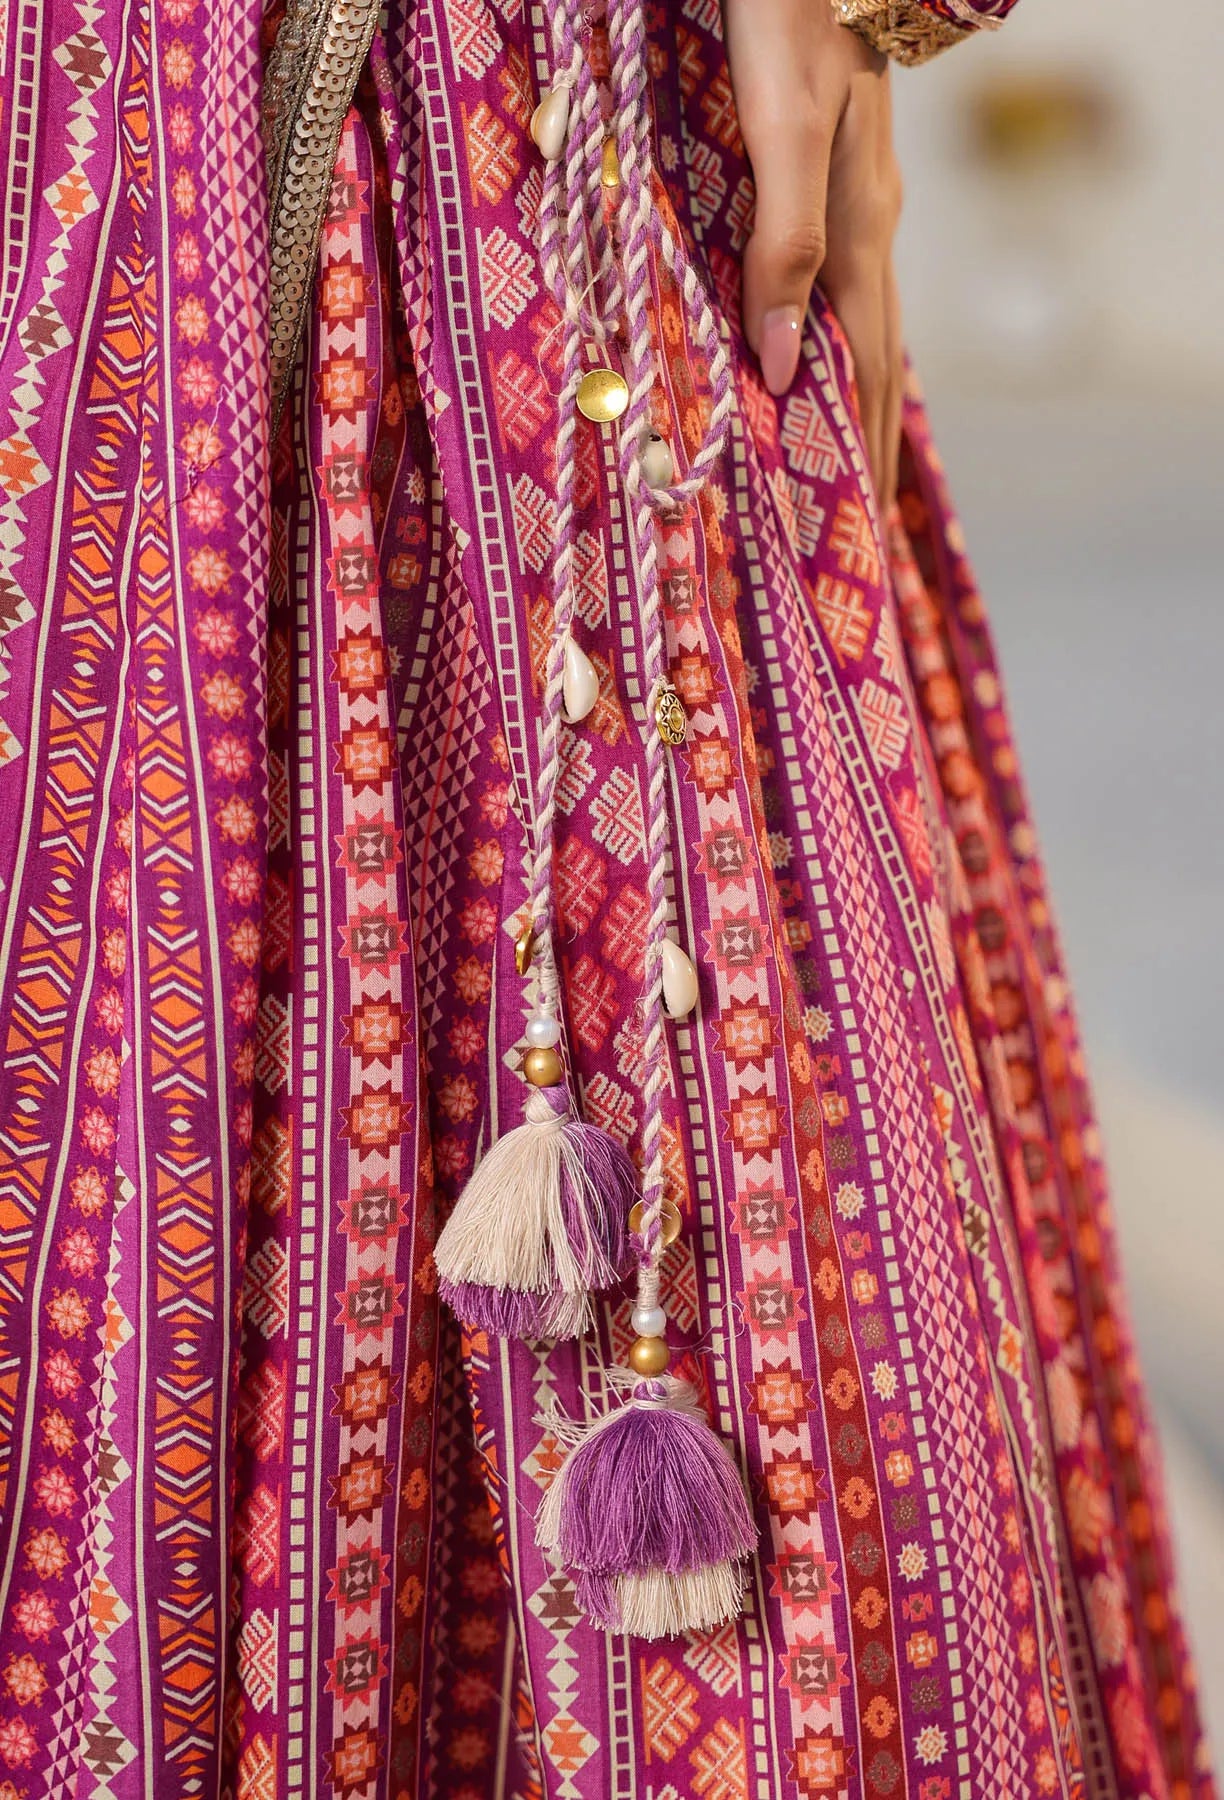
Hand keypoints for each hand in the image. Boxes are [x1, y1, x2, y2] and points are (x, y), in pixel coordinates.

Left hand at [724, 0, 904, 507]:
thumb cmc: (790, 21)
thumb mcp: (784, 133)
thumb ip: (784, 243)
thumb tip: (779, 363)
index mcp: (860, 231)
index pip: (866, 369)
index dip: (864, 448)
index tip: (865, 528)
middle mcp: (869, 225)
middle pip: (876, 356)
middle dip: (872, 441)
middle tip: (868, 519)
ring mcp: (858, 200)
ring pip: (863, 320)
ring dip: (857, 394)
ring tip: (849, 456)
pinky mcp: (837, 173)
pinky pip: (841, 282)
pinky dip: (835, 336)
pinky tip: (818, 347)